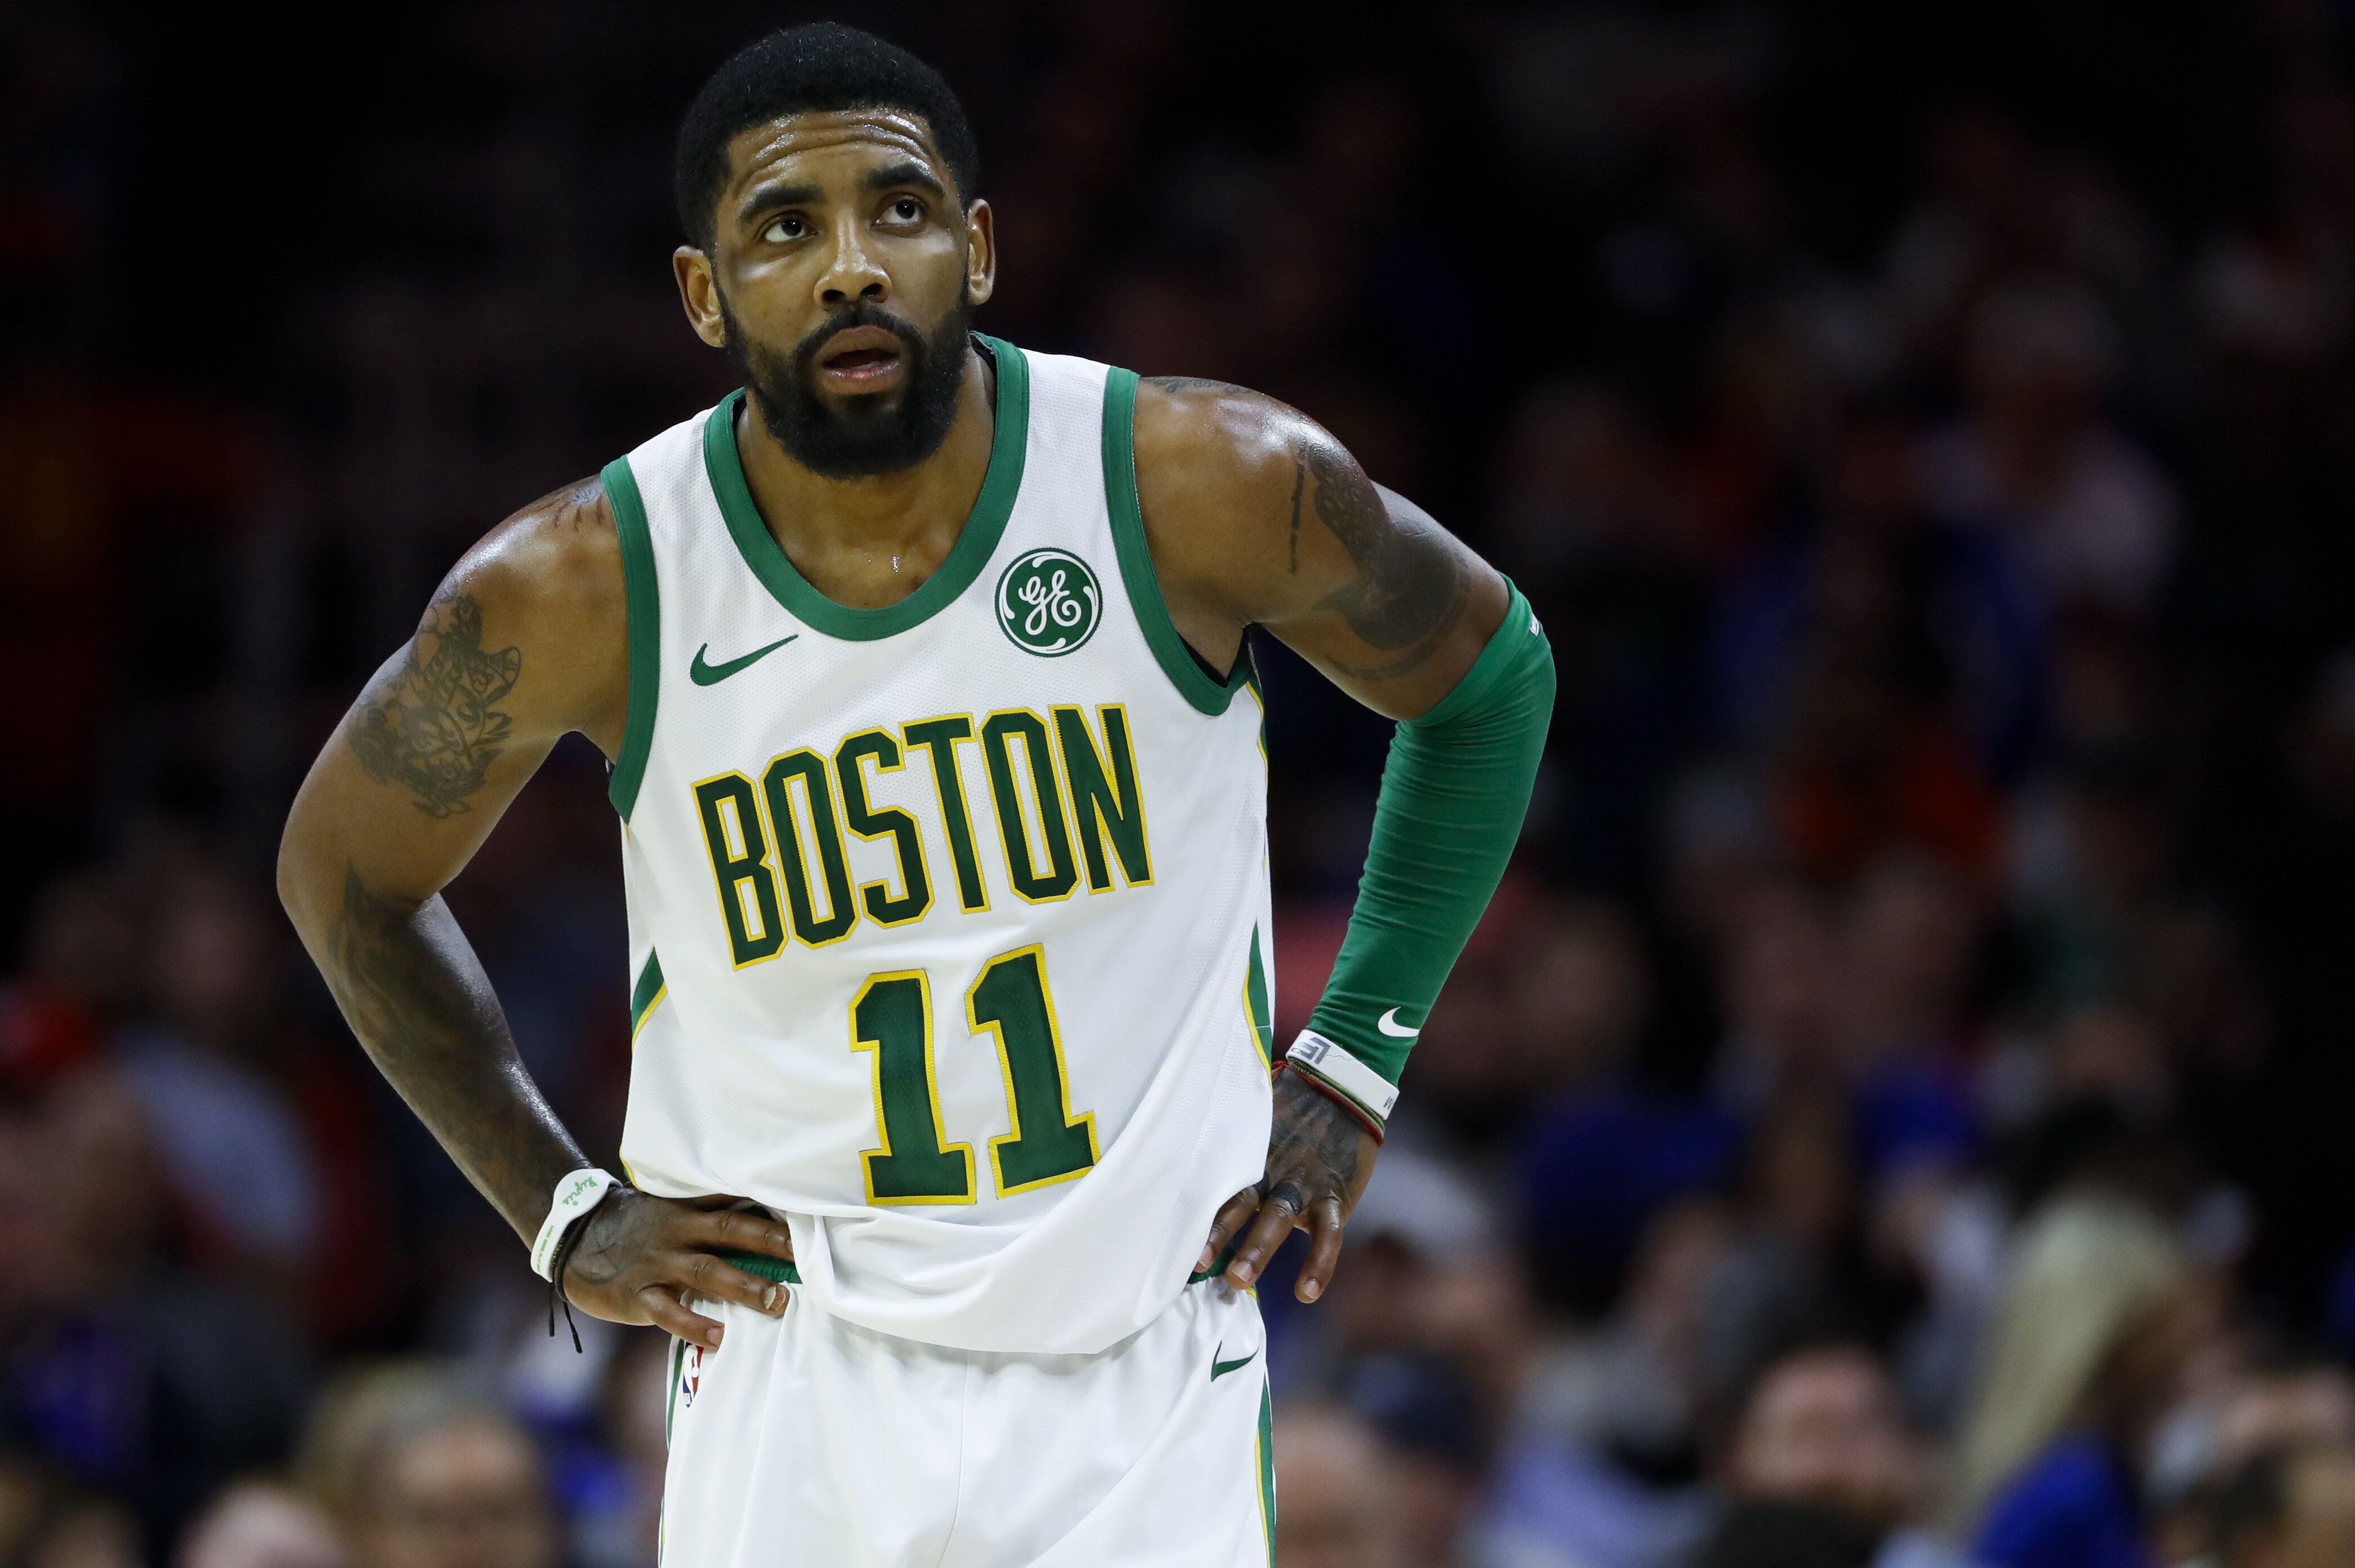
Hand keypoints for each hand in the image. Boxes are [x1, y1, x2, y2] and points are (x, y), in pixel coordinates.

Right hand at [560, 1191, 795, 1346]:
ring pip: (707, 1271)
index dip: (772, 1213)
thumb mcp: (669, 1208)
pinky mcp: (636, 1294)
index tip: (810, 1221)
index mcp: (688, 1210)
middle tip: (806, 1261)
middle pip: (731, 1232)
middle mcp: (677, 1232)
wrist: (573, 1235)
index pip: (736, 1206)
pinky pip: (668, 1311)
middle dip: (770, 1244)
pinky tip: (719, 1337)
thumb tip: (762, 1217)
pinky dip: (694, 1324)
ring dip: (744, 1286)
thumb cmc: (634, 1225)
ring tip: (777, 1302)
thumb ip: (708, 1213)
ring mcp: (657, 1263)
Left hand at [1198, 1069, 1378, 1302]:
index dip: (1196, 1206)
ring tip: (1240, 1280)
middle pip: (1241, 1199)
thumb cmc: (1289, 1114)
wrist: (1342, 1091)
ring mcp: (1304, 1182)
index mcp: (1248, 1153)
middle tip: (1198, 1263)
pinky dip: (1319, 1263)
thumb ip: (1229, 1149)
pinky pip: (1328, 1232)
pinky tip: (1306, 1293)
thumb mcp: (1255, 1123)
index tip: (1169, 1234)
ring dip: (1258, 1248)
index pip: (1216, 1180)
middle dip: (1220, 1231)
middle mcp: (1272, 1168)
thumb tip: (1183, 1174)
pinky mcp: (1334, 1195)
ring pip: (1278, 1215)